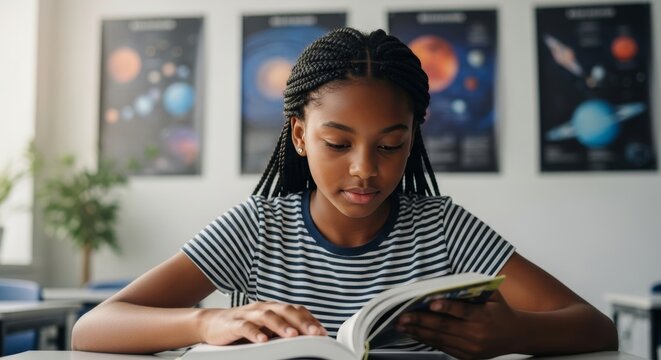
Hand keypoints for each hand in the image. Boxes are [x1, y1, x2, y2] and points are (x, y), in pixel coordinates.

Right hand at [199, 301, 327, 344]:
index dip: (311, 320)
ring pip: (267, 316)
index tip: (323, 332)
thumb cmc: (242, 326)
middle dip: (302, 322)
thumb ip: (283, 330)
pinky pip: (245, 326)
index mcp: (273, 308)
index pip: (296, 310)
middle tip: (315, 333)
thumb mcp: (266, 327)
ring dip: (281, 326)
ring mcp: (248, 314)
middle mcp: (263, 308)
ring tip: (293, 335)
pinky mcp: (233, 323)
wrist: (211, 323)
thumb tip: (306, 339)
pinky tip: (262, 341)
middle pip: (286, 310)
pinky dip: (255, 333)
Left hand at [395, 291, 521, 359]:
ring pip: (440, 339)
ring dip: (418, 332)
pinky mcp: (467, 356)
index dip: (445, 306)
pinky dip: (427, 340)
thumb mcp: (493, 294)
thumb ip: (473, 288)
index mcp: (484, 316)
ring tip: (402, 325)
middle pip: (445, 327)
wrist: (516, 335)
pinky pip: (443, 348)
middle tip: (403, 316)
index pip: (462, 311)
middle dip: (421, 321)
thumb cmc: (500, 310)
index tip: (430, 302)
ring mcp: (471, 348)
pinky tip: (415, 333)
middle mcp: (477, 334)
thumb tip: (446, 283)